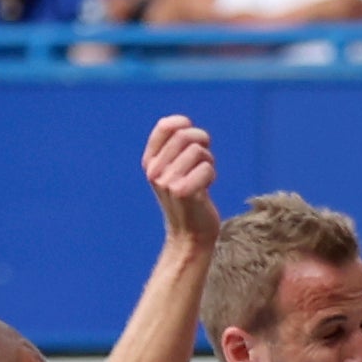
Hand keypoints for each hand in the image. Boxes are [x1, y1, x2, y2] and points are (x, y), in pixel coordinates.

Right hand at [142, 115, 218, 243]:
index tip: (194, 135)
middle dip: (202, 142)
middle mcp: (154, 170)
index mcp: (150, 163)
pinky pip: (206, 168)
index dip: (184, 124)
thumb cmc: (188, 202)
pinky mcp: (182, 192)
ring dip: (208, 162)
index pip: (164, 127)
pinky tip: (206, 189)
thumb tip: (187, 125)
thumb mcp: (175, 173)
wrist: (190, 237)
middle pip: (185, 136)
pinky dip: (211, 175)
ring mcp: (166, 181)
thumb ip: (176, 150)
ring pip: (198, 151)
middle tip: (206, 158)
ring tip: (204, 177)